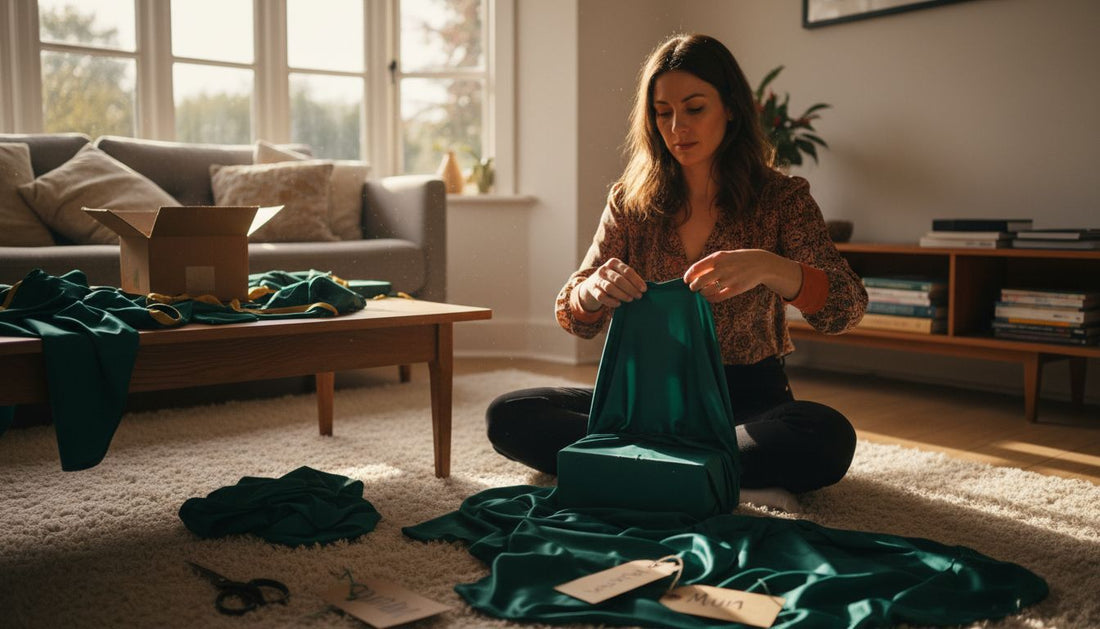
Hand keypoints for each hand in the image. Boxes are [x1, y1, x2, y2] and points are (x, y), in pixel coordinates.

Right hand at [576, 258, 646, 311]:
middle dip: (630, 288)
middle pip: (618, 279)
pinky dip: (611, 301)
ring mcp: (597, 279)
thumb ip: (630, 278)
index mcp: (614, 263)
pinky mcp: (592, 290)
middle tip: (639, 296)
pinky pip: (601, 297)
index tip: (644, 289)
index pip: (627, 271)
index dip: (636, 281)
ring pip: (609, 288)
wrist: (592, 284)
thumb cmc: (612, 280)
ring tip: (630, 300)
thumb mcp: (619, 274)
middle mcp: (604, 269)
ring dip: (622, 294)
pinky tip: (618, 304)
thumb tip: (644, 288)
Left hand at [683, 249, 801, 302]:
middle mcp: (722, 268)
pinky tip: (710, 297)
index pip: (695, 268)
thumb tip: (693, 275)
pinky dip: (710, 299)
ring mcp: (729, 279)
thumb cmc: (738, 260)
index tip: (686, 280)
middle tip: (694, 288)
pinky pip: (717, 297)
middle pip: (698, 282)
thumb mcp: (724, 256)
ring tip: (703, 292)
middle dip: (693, 287)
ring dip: (702, 293)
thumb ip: (710, 264)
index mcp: (717, 257)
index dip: (688, 276)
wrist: (761, 264)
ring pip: (706, 291)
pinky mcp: (735, 289)